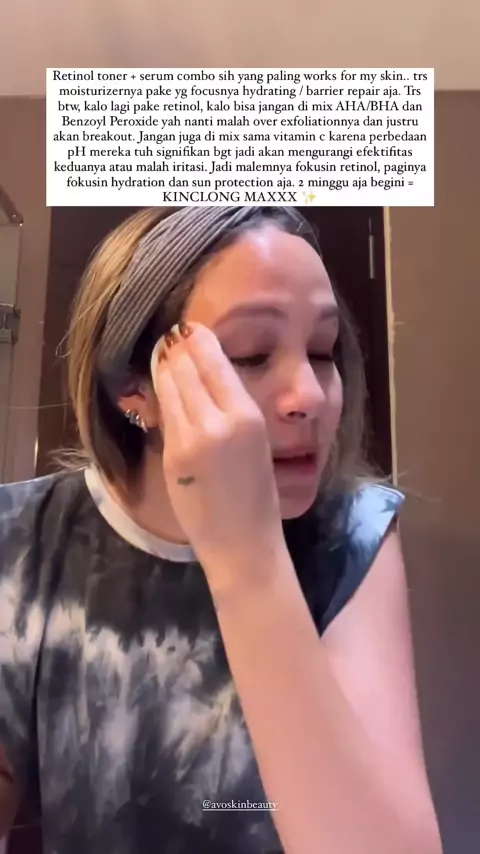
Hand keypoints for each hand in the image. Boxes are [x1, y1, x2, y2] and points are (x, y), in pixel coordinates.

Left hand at [151, 322, 285, 590]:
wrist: (243, 541)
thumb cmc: (258, 494)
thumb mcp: (256, 441)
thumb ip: (231, 406)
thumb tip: (206, 372)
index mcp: (248, 415)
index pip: (214, 360)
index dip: (197, 339)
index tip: (188, 327)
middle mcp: (219, 420)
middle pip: (186, 368)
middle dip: (176, 349)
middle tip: (170, 335)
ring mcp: (192, 438)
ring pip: (169, 386)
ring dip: (165, 367)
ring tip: (163, 352)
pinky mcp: (172, 454)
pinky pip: (164, 413)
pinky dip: (161, 395)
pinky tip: (159, 384)